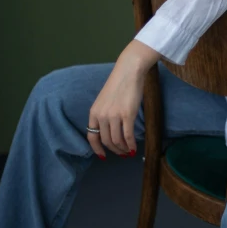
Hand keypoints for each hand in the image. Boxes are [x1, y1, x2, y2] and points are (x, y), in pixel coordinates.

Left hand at [87, 41, 160, 157]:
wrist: (128, 71)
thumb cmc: (118, 83)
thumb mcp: (105, 100)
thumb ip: (104, 114)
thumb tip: (110, 129)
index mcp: (94, 112)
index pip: (92, 136)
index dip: (97, 149)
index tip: (103, 156)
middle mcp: (102, 116)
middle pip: (106, 141)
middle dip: (114, 150)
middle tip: (122, 153)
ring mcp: (114, 116)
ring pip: (117, 141)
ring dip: (123, 149)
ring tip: (129, 150)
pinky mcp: (127, 115)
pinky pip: (128, 135)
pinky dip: (131, 144)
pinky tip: (135, 147)